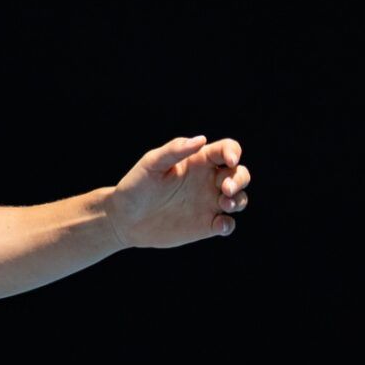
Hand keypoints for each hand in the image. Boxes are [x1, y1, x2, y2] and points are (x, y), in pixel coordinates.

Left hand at [108, 135, 251, 248]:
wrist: (124, 219)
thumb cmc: (135, 186)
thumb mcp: (151, 164)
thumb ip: (174, 150)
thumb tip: (201, 139)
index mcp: (197, 161)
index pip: (226, 150)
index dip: (234, 152)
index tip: (229, 161)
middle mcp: (207, 181)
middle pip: (240, 173)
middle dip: (240, 178)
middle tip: (225, 188)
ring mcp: (208, 203)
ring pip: (239, 198)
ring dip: (239, 200)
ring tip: (225, 204)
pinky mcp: (206, 225)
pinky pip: (228, 224)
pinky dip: (229, 225)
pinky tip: (219, 225)